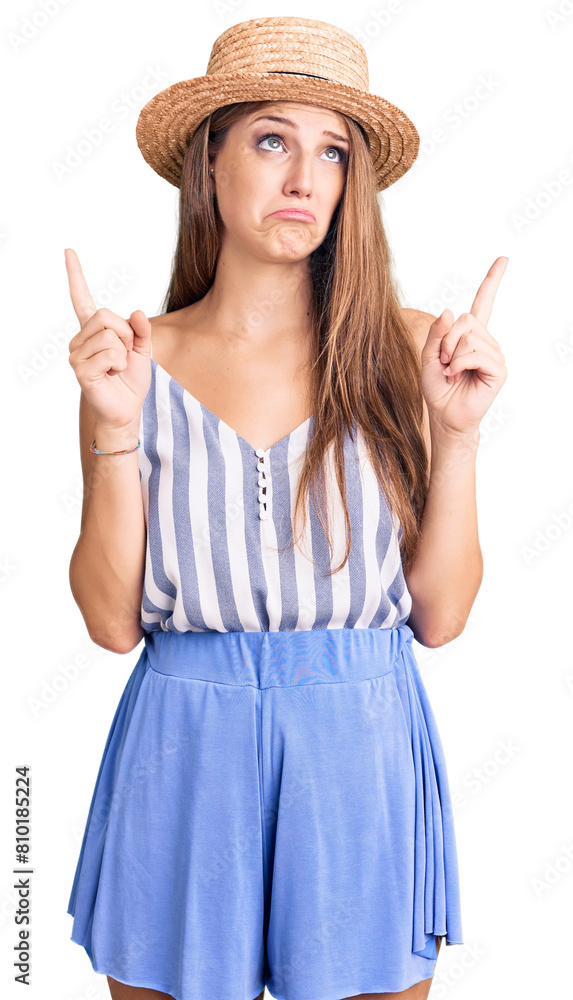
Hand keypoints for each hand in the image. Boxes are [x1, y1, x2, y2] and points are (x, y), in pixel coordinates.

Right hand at [65, 248, 151, 429]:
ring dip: (123, 352)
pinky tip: (112, 375)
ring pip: (109, 335)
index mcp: (93, 331)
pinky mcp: (81, 369)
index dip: (75, 276)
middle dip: (125, 334)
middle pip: (105, 315)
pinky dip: (119, 364)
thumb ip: (142, 330)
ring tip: (117, 367)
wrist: (127, 408)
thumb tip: (138, 313)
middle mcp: (80, 339)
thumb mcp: (143, 350)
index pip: (81, 299)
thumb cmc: (131, 379)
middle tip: (124, 354)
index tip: (68, 252)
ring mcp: (77, 354)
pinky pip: (109, 354)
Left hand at [420, 256, 508, 436]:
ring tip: (450, 372)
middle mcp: (486, 342)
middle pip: (465, 320)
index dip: (492, 281)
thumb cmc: (437, 388)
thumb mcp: (428, 356)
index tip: (503, 259)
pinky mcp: (498, 370)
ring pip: (469, 337)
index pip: (483, 303)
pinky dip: (460, 364)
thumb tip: (448, 311)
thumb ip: (436, 334)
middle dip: (447, 340)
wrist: (444, 416)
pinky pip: (476, 354)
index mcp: (470, 336)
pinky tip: (458, 376)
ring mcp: (494, 355)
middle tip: (443, 362)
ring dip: (451, 355)